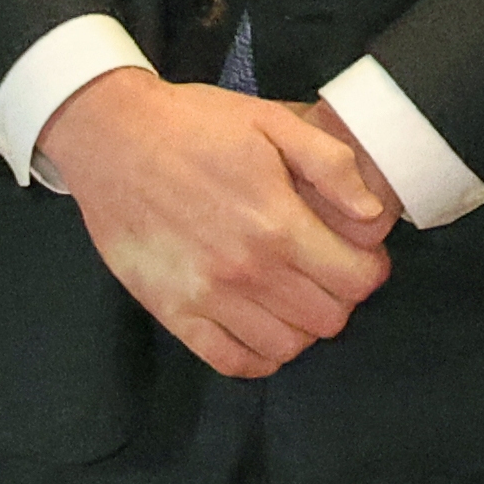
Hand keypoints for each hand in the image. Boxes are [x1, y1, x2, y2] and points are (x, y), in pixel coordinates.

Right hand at [42, 65, 395, 378]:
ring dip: (300, 326)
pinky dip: (256, 355)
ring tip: (291, 296)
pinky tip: (258, 327)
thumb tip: (373, 214)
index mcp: (278, 222)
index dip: (369, 268)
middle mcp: (247, 269)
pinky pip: (231, 361)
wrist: (110, 137)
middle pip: (329, 319)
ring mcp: (207, 296)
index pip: (357, 280)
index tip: (357, 255)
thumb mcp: (271, 121)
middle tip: (324, 272)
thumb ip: (331, 163)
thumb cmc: (193, 126)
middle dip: (339, 296)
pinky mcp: (172, 311)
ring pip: (287, 346)